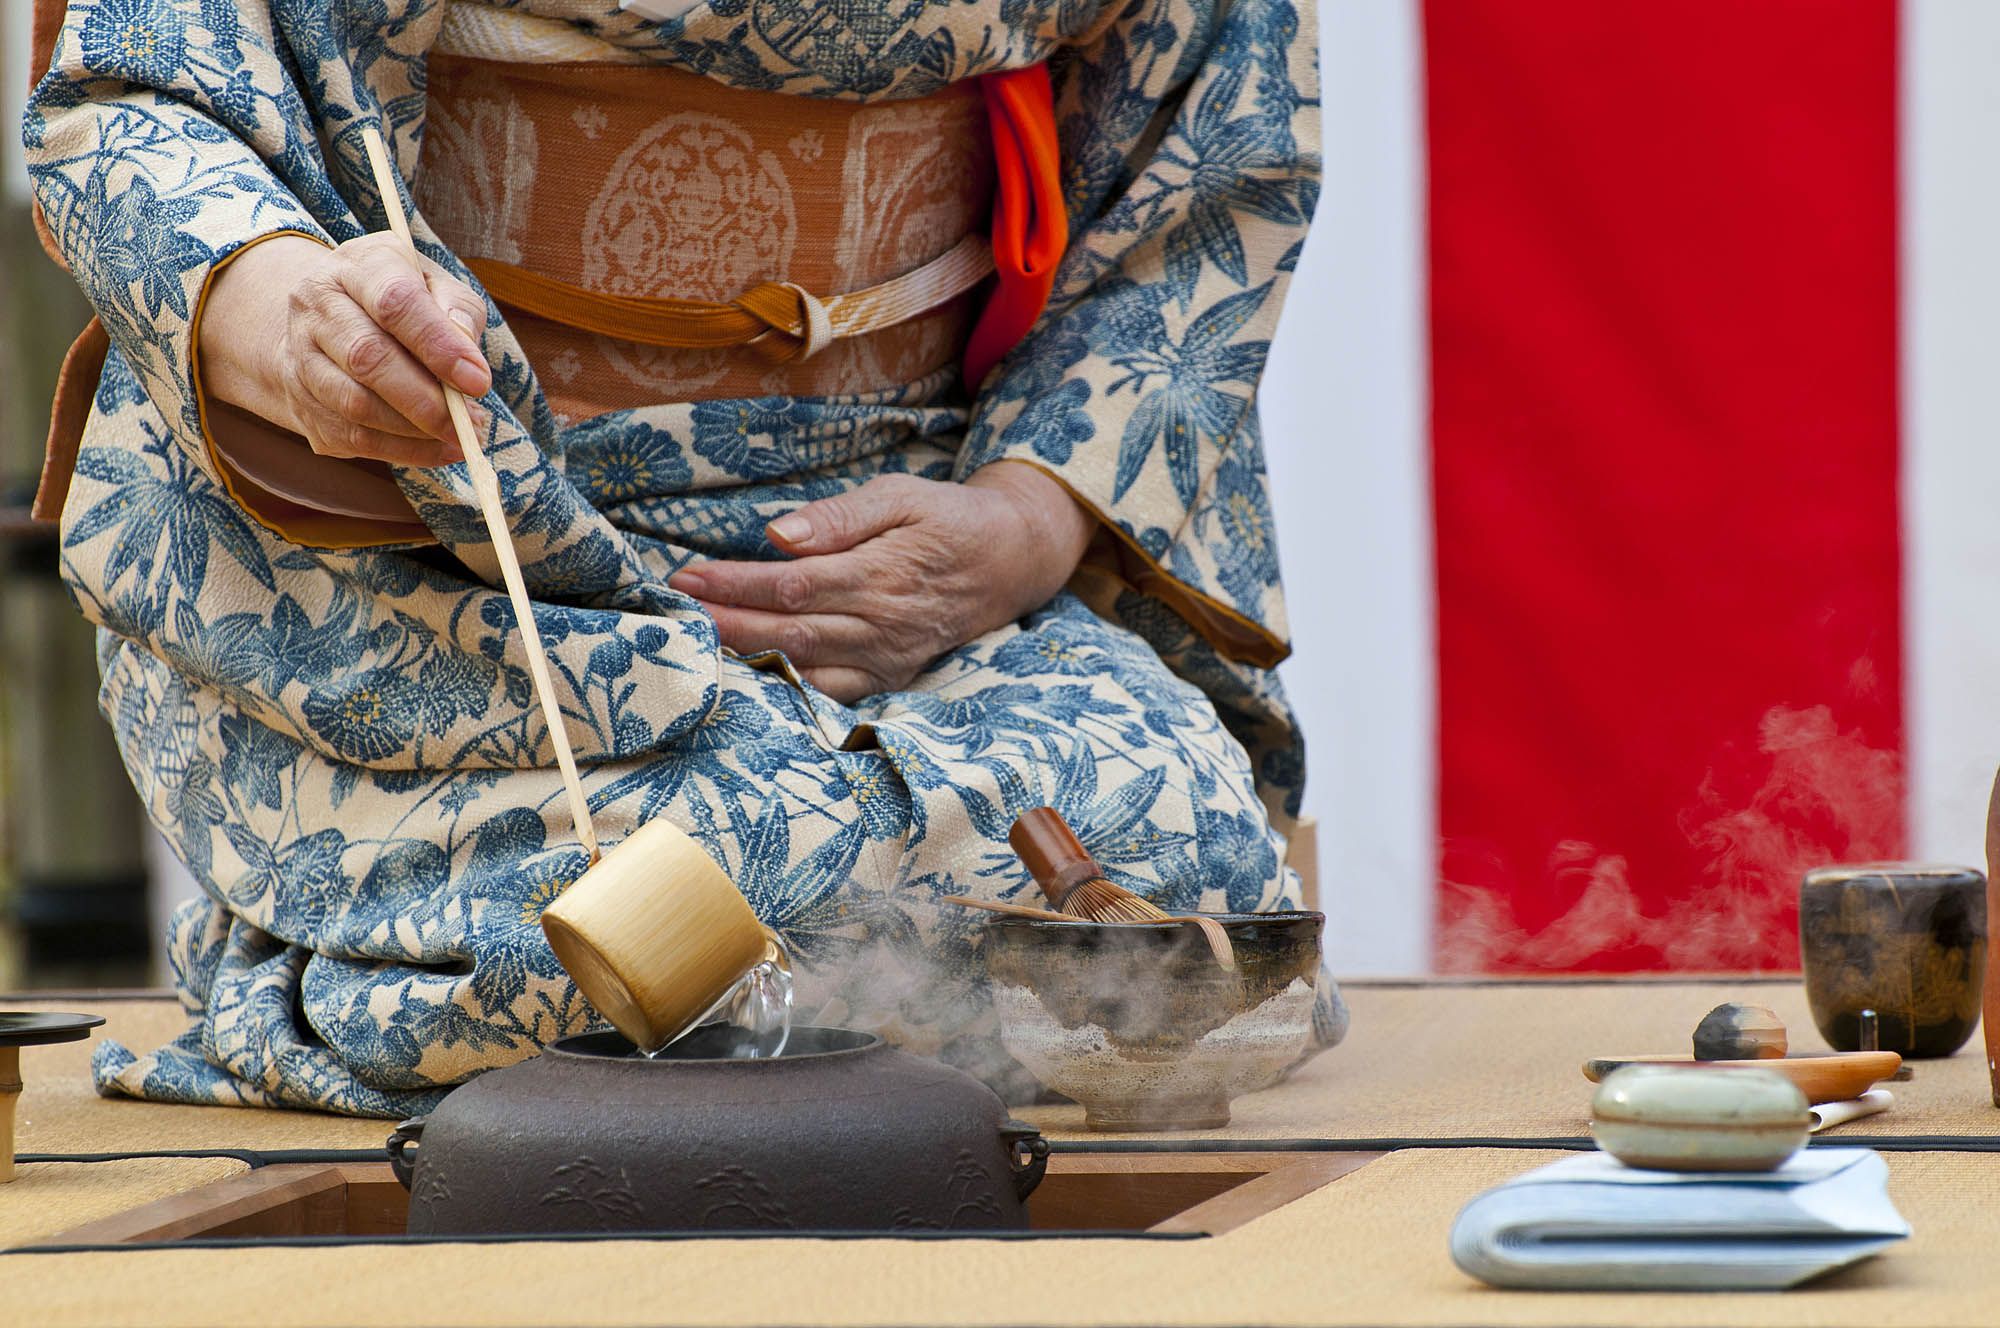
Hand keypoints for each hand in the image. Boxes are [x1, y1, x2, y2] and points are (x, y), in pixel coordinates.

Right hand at [196, 233, 490, 466]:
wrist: (328, 317)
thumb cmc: (401, 300)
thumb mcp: (436, 285)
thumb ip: (458, 312)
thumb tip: (468, 358)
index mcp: (356, 266)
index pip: (394, 303)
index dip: (438, 345)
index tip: (478, 382)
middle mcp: (316, 305)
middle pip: (367, 357)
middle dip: (427, 400)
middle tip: (472, 423)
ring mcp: (300, 355)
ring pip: (354, 404)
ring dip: (415, 431)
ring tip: (461, 436)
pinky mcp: (300, 400)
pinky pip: (351, 437)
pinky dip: (402, 451)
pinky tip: (438, 450)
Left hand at [668, 464, 1096, 700]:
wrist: (1008, 562)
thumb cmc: (946, 520)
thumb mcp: (901, 495)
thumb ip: (839, 517)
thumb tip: (777, 535)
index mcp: (881, 574)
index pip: (791, 584)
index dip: (734, 584)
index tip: (686, 578)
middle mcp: (881, 625)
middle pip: (787, 632)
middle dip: (724, 624)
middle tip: (672, 613)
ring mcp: (886, 659)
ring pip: (803, 667)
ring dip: (745, 659)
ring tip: (695, 644)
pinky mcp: (889, 677)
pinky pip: (831, 693)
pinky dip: (787, 690)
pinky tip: (748, 677)